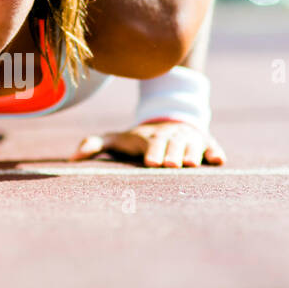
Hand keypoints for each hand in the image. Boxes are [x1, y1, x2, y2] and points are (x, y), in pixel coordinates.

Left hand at [70, 121, 225, 167]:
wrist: (169, 121)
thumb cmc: (139, 139)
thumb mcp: (118, 139)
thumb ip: (95, 144)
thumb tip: (70, 159)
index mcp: (151, 139)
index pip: (152, 146)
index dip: (153, 153)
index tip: (151, 163)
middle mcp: (171, 137)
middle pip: (173, 146)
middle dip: (172, 155)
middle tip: (172, 166)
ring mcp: (190, 139)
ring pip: (193, 146)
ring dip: (193, 154)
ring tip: (192, 164)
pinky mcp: (206, 143)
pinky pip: (212, 146)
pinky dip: (215, 152)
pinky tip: (218, 160)